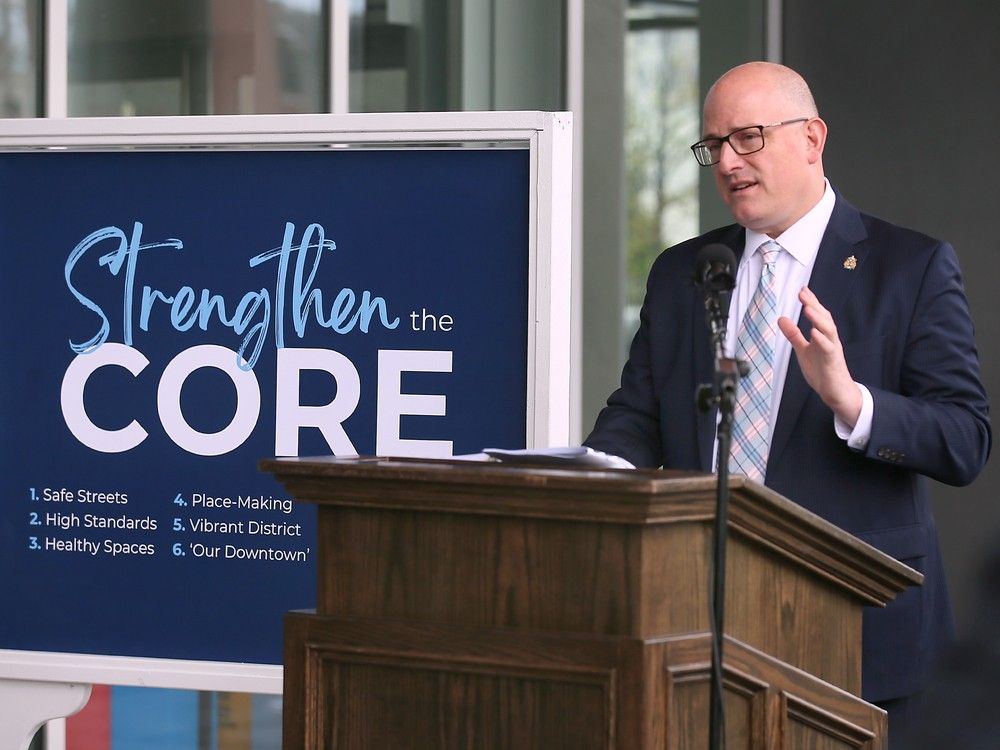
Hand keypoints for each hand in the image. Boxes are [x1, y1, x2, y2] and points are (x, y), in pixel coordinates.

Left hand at [777, 287, 862, 426]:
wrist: (835, 391)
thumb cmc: (821, 369)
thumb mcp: (803, 350)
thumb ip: (794, 335)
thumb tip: (781, 319)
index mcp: (822, 335)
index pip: (817, 315)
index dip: (811, 302)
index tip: (802, 290)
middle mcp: (829, 339)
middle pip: (824, 318)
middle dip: (814, 305)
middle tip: (803, 293)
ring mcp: (832, 349)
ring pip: (829, 330)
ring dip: (818, 319)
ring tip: (808, 308)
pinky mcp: (833, 361)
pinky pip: (829, 349)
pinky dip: (822, 340)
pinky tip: (814, 332)